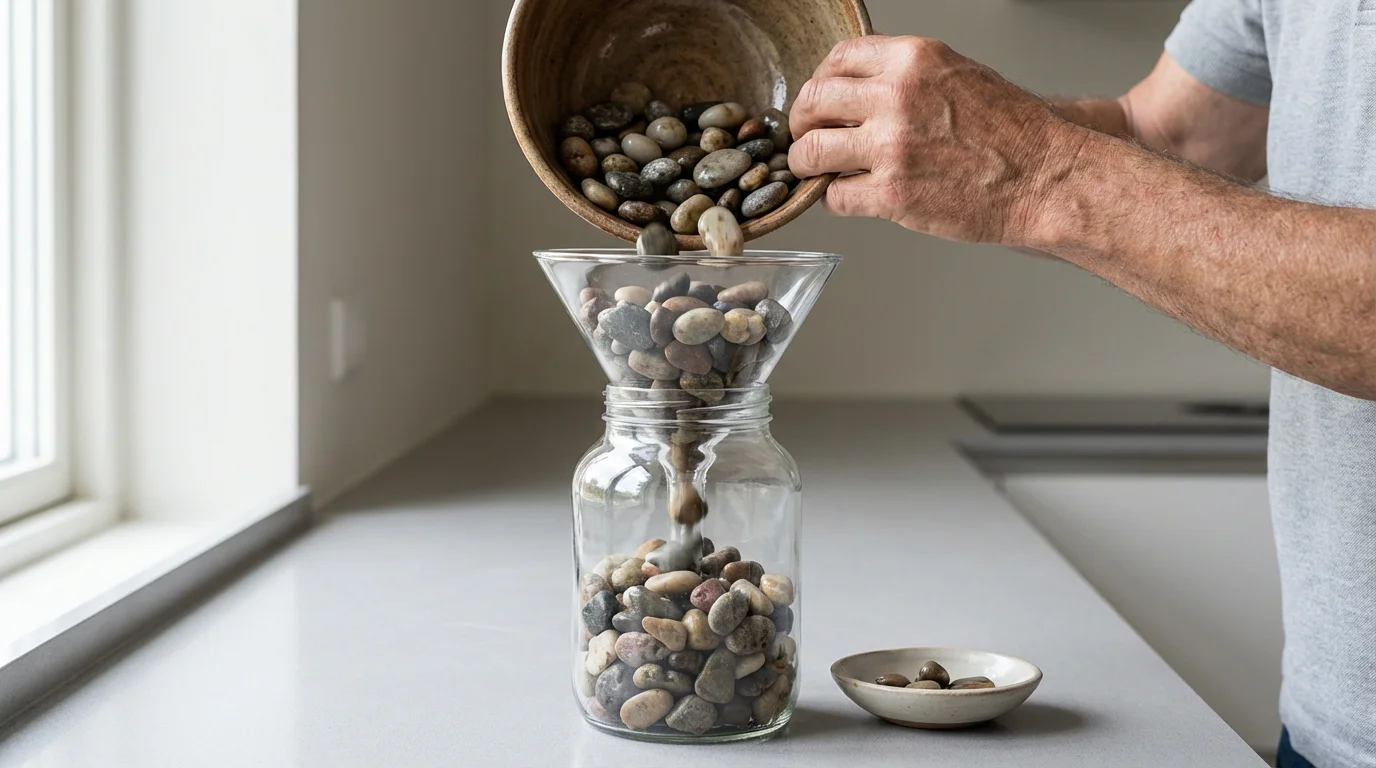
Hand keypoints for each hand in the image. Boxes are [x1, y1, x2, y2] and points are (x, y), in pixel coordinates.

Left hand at [788, 36, 1081, 245]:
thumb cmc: (1013, 134)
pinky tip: (847, 197)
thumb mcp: (959, 76)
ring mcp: (890, 146)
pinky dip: (832, 200)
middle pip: (812, 101)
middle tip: (805, 138)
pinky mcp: (891, 193)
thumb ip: (907, 77)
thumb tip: (861, 89)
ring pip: (810, 150)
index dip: (819, 82)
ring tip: (814, 171)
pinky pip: (834, 196)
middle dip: (801, 123)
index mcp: (913, 61)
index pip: (838, 58)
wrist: (1045, 177)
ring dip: (805, 164)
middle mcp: (896, 97)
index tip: (819, 101)